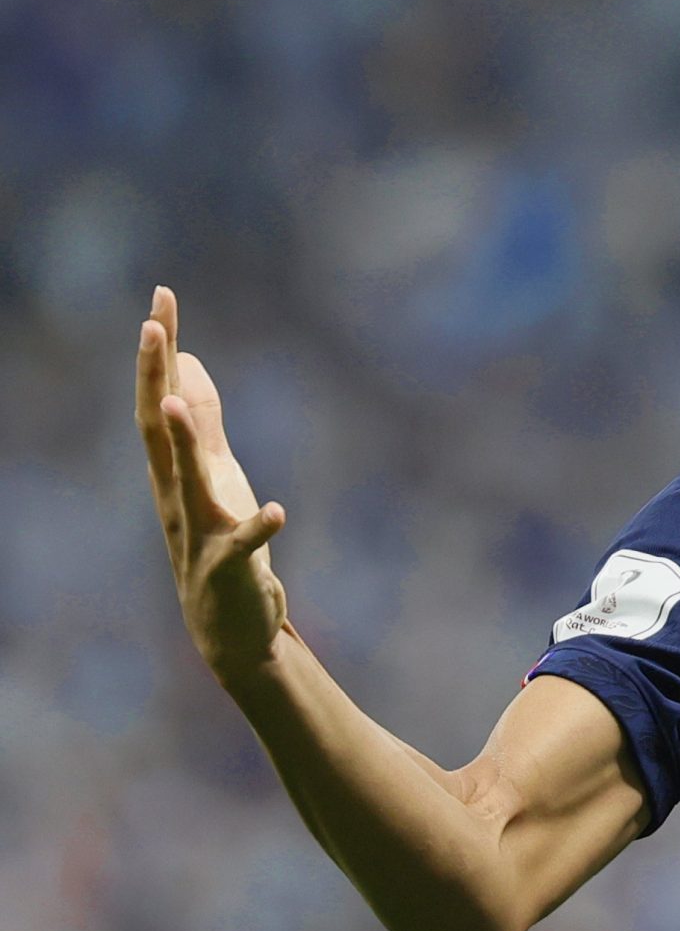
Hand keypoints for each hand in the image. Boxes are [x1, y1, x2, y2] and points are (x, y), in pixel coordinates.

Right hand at [135, 286, 290, 679]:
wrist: (229, 630)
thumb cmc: (222, 542)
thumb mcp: (214, 473)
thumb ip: (201, 421)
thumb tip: (185, 363)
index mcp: (176, 472)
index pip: (159, 402)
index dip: (158, 354)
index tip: (160, 301)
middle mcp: (177, 497)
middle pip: (158, 431)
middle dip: (154, 378)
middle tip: (150, 326)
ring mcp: (200, 533)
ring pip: (186, 483)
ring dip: (183, 443)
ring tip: (176, 402)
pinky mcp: (230, 569)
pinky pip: (243, 546)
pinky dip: (259, 527)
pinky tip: (278, 511)